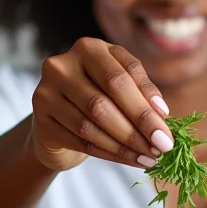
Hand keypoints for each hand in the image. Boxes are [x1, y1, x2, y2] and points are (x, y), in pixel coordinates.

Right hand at [30, 37, 173, 171]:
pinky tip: (129, 159)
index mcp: (88, 48)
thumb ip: (140, 94)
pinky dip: (110, 153)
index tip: (166, 127)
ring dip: (125, 144)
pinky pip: (80, 140)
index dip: (147, 103)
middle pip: (105, 99)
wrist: (59, 123)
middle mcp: (62, 65)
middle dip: (138, 126)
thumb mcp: (120, 87)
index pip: (122, 75)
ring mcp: (45, 92)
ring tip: (149, 156)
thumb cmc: (98, 99)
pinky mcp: (40, 121)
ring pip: (92, 123)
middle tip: (161, 147)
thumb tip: (162, 117)